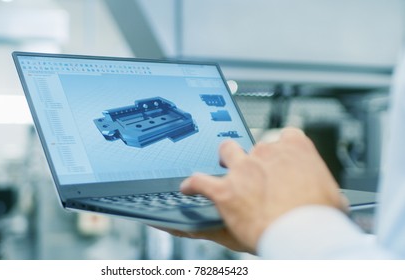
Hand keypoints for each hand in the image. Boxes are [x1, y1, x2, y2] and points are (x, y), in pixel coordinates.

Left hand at [180, 127, 346, 253]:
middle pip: (254, 145)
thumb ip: (326, 192)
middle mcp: (266, 153)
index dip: (282, 148)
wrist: (303, 234)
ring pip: (227, 151)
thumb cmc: (321, 218)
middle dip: (253, 157)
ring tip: (223, 170)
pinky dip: (193, 184)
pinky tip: (188, 188)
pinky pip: (200, 181)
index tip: (281, 159)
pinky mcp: (225, 189)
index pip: (286, 136)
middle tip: (255, 174)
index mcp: (295, 149)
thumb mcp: (333, 199)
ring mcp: (243, 169)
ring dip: (224, 160)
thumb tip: (332, 201)